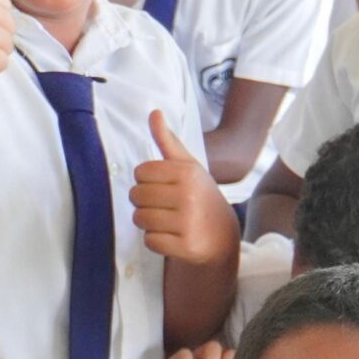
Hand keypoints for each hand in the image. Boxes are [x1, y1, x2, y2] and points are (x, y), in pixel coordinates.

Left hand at [131, 112, 237, 264]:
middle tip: (164, 206)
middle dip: (144, 202)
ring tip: (167, 220)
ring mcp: (188, 222)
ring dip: (147, 222)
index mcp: (187, 172)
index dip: (146, 181)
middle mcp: (188, 195)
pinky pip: (150, 241)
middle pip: (136, 196)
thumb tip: (154, 112)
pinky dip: (156, 241)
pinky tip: (172, 236)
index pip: (140, 172)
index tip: (162, 186)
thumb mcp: (187, 166)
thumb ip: (167, 140)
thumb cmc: (198, 195)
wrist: (222, 234)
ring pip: (140, 219)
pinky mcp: (186, 246)